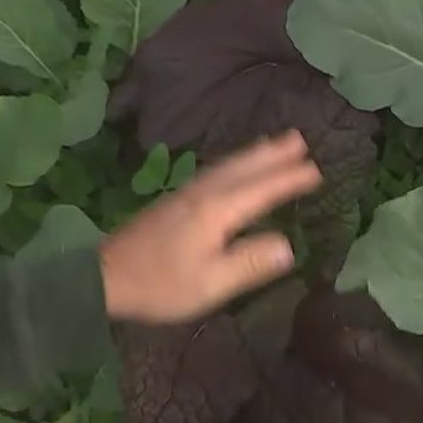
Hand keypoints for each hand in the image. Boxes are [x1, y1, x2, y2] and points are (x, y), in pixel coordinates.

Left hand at [99, 130, 322, 322]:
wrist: (104, 276)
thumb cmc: (160, 284)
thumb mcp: (210, 283)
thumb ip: (249, 263)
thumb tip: (288, 246)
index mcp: (217, 211)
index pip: (262, 190)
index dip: (289, 179)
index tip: (318, 169)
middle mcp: (203, 194)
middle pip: (243, 167)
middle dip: (273, 153)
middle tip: (301, 138)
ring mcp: (186, 194)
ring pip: (227, 165)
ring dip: (253, 153)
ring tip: (276, 142)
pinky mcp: (174, 200)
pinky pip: (214, 171)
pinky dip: (233, 162)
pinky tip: (234, 167)